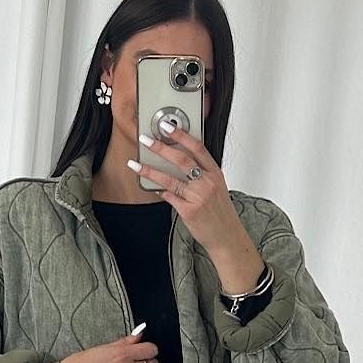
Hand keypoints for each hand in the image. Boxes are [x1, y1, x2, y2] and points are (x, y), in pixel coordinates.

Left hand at [128, 124, 265, 294]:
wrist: (226, 236)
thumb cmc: (220, 213)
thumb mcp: (217, 187)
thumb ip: (201, 173)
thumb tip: (179, 161)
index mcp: (215, 173)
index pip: (197, 148)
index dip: (181, 135)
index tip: (168, 127)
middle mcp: (207, 183)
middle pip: (181, 159)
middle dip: (161, 147)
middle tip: (146, 140)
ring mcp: (198, 197)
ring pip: (170, 178)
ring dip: (150, 170)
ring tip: (136, 164)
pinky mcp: (188, 210)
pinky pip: (169, 196)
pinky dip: (159, 190)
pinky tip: (149, 185)